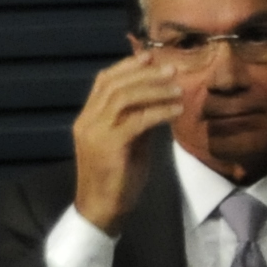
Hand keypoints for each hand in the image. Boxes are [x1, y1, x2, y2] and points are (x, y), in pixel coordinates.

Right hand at [70, 51, 189, 232]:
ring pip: (124, 98)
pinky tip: (177, 111)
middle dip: (145, 73)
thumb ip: (137, 119)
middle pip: (114, 85)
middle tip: (172, 69)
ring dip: (155, 90)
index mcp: (88, 118)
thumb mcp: (128, 142)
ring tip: (179, 89)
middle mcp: (87, 121)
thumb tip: (159, 99)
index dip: (127, 66)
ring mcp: (96, 133)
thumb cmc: (118, 178)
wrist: (102, 210)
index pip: (103, 81)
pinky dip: (159, 112)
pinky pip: (137, 120)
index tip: (151, 56)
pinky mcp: (109, 146)